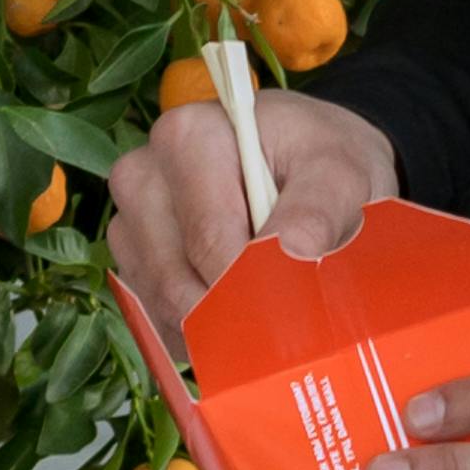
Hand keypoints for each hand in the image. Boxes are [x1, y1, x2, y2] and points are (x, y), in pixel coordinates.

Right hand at [104, 92, 400, 334]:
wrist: (302, 163)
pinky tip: (234, 313)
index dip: (251, 288)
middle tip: (285, 321)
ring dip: (213, 325)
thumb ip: (319, 212)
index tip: (294, 312)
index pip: (208, 240)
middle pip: (174, 278)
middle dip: (232, 312)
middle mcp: (143, 176)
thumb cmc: (317, 162)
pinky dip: (196, 331)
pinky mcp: (129, 258)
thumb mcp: (340, 174)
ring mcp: (129, 220)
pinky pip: (152, 316)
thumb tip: (295, 252)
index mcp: (187, 138)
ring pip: (160, 303)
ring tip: (264, 306)